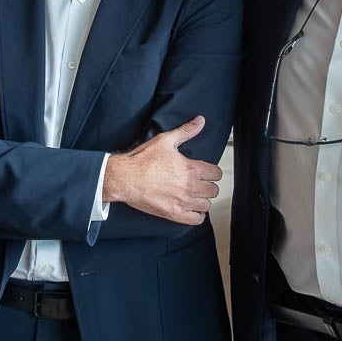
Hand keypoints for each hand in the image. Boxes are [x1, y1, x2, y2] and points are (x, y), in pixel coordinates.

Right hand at [103, 116, 221, 224]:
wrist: (125, 178)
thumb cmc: (142, 160)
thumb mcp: (165, 140)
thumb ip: (186, 131)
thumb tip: (200, 121)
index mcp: (191, 169)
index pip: (216, 174)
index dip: (212, 172)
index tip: (206, 172)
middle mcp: (190, 187)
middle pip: (213, 190)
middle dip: (208, 186)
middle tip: (199, 183)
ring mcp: (183, 202)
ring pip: (206, 205)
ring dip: (202, 200)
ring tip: (194, 196)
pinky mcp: (174, 214)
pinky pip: (197, 219)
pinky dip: (197, 215)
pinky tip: (191, 208)